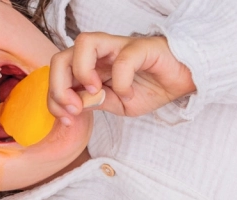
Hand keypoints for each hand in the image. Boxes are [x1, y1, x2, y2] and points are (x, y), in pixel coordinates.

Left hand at [45, 32, 196, 121]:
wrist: (181, 82)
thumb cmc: (150, 88)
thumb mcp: (117, 105)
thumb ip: (96, 103)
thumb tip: (75, 106)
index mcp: (90, 66)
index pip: (58, 73)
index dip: (54, 98)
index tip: (67, 119)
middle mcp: (100, 53)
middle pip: (61, 57)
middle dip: (59, 87)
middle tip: (75, 109)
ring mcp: (118, 47)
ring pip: (84, 42)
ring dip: (81, 72)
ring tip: (95, 92)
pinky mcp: (141, 47)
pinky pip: (123, 59)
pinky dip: (121, 82)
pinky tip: (128, 94)